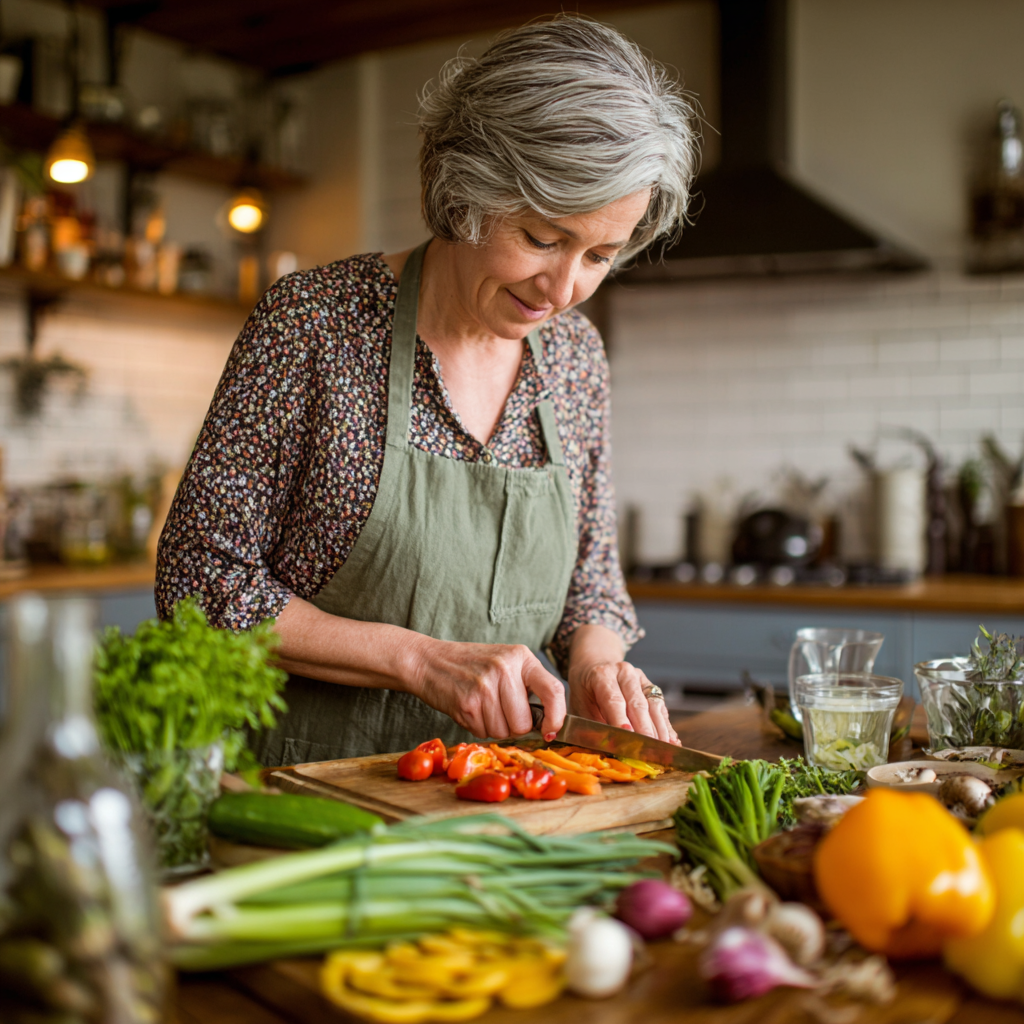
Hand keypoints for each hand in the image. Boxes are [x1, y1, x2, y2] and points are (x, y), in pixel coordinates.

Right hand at [408, 637, 565, 739]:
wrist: (429, 661)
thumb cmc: (471, 665)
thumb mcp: (504, 662)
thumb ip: (526, 686)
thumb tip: (547, 724)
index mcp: (521, 657)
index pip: (553, 690)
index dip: (556, 717)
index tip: (550, 731)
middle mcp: (505, 669)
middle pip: (524, 722)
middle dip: (513, 726)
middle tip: (499, 710)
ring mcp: (486, 686)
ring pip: (504, 732)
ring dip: (493, 727)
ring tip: (481, 706)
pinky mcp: (468, 703)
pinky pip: (484, 733)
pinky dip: (478, 727)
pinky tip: (470, 709)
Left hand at [568, 660, 679, 744]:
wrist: (594, 668)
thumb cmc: (585, 693)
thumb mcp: (580, 707)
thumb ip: (591, 727)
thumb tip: (604, 749)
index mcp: (602, 675)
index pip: (613, 700)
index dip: (621, 720)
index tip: (628, 737)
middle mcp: (624, 673)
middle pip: (637, 704)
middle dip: (644, 730)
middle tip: (648, 752)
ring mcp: (640, 678)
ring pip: (653, 706)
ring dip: (659, 731)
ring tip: (663, 752)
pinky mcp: (652, 687)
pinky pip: (661, 708)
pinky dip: (666, 726)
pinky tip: (671, 742)